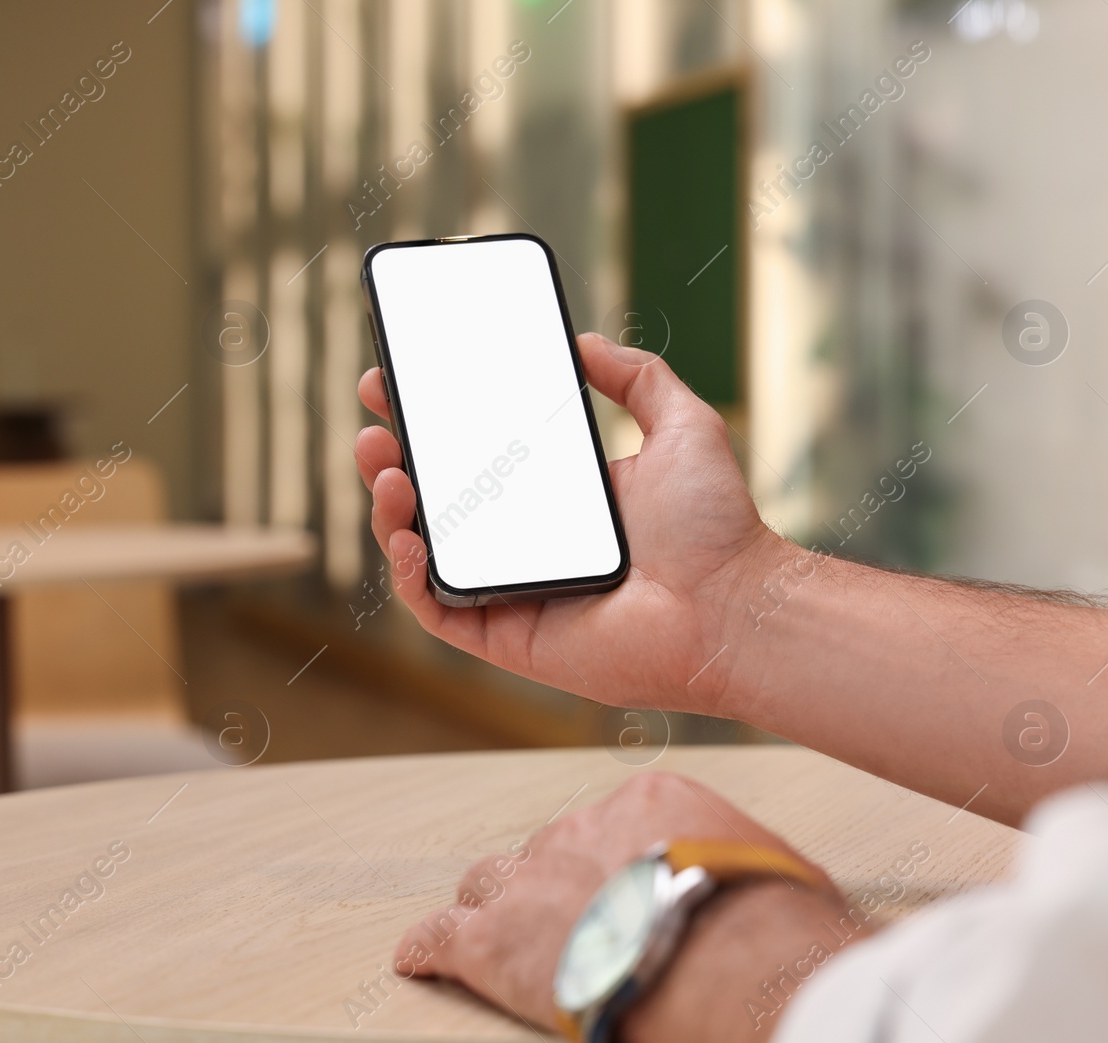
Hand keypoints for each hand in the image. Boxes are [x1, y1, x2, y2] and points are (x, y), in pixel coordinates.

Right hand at [356, 332, 778, 712]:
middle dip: (393, 459)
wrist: (732, 606)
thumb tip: (583, 342)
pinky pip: (436, 609)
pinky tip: (406, 535)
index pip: (475, 455)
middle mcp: (525, 541)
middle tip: (376, 424)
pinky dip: (408, 574)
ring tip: (387, 470)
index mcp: (555, 495)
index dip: (428, 421)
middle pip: (437, 500)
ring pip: (424, 552)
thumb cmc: (716, 528)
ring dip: (390, 510)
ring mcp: (511, 589)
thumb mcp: (681, 425)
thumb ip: (638, 376)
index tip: (395, 383)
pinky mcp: (505, 635)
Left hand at [392, 772, 853, 1042]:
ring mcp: (533, 880)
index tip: (628, 885)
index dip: (617, 862)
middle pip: (549, 848)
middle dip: (556, 882)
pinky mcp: (494, 940)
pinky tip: (419, 960)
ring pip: (492, 883)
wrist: (724, 959)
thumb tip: (781, 897)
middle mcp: (582, 828)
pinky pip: (443, 938)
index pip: (615, 822)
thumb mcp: (781, 872)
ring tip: (499, 931)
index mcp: (651, 802)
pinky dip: (430, 950)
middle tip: (573, 919)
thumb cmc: (770, 924)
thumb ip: (752, 868)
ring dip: (496, 909)